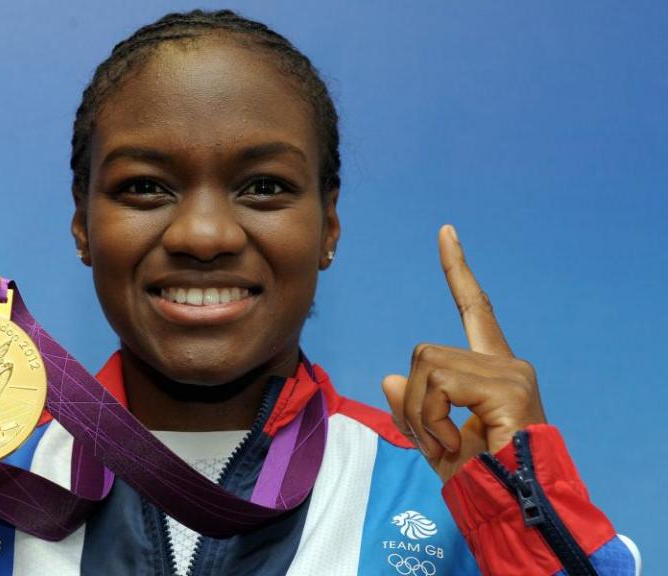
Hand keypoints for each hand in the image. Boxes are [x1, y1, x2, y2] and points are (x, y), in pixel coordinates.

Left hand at [381, 225, 545, 482]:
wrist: (515, 509)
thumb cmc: (481, 480)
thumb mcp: (434, 442)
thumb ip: (413, 411)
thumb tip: (391, 378)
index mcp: (491, 370)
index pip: (474, 309)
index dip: (457, 271)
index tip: (445, 232)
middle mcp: (507, 363)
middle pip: (424, 353)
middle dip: (415, 402)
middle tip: (437, 441)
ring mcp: (511, 372)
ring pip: (425, 366)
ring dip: (422, 414)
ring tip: (449, 444)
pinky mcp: (508, 385)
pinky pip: (437, 384)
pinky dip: (431, 419)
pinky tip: (456, 443)